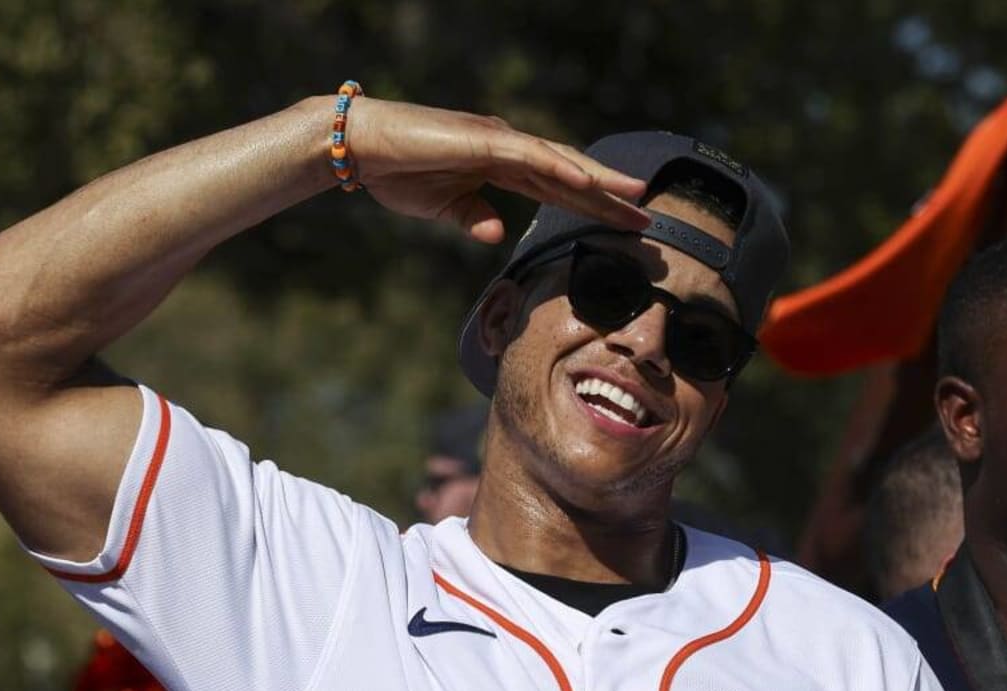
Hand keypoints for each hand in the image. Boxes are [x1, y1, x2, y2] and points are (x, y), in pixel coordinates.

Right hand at [346, 98, 650, 243]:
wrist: (358, 147)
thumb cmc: (397, 172)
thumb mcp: (444, 206)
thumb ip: (474, 218)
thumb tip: (499, 235)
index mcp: (500, 165)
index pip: (557, 189)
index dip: (593, 206)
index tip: (625, 224)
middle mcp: (507, 148)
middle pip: (570, 175)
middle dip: (610, 197)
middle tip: (648, 217)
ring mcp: (497, 140)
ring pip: (560, 162)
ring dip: (600, 180)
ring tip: (635, 196)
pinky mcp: (482, 140)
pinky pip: (529, 157)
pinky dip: (560, 169)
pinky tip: (587, 182)